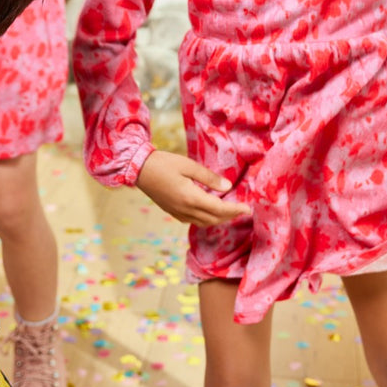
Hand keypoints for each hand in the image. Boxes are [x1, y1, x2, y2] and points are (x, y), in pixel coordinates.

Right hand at [136, 150, 251, 226]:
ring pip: (203, 223)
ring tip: (230, 212)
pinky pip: (193, 221)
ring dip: (218, 220)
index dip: (234, 210)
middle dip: (230, 216)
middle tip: (242, 210)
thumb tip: (227, 187)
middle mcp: (185, 209)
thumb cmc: (164, 163)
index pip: (218, 209)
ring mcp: (177, 213)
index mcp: (190, 197)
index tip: (247, 208)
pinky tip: (209, 212)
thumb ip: (208, 177)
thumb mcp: (188, 165)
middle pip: (213, 219)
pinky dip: (206, 220)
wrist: (139, 169)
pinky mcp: (172, 212)